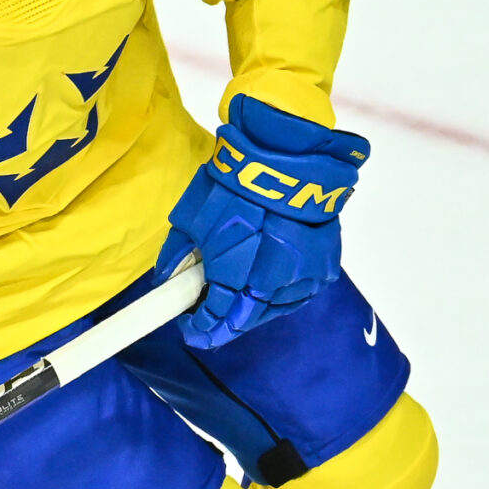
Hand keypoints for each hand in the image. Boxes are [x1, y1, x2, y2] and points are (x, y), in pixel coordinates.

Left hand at [155, 95, 369, 350]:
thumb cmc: (234, 185)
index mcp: (234, 272)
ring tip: (236, 307)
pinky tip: (265, 292)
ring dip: (253, 312)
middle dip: (225, 326)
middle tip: (209, 326)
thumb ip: (179, 255)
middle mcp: (270, 283)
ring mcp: (302, 278)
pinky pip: (297, 294)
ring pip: (274, 310)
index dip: (201, 328)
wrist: (288, 160)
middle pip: (246, 319)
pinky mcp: (324, 269)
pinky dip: (279, 296)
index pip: (215, 316)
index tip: (190, 329)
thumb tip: (165, 280)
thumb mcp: (193, 218)